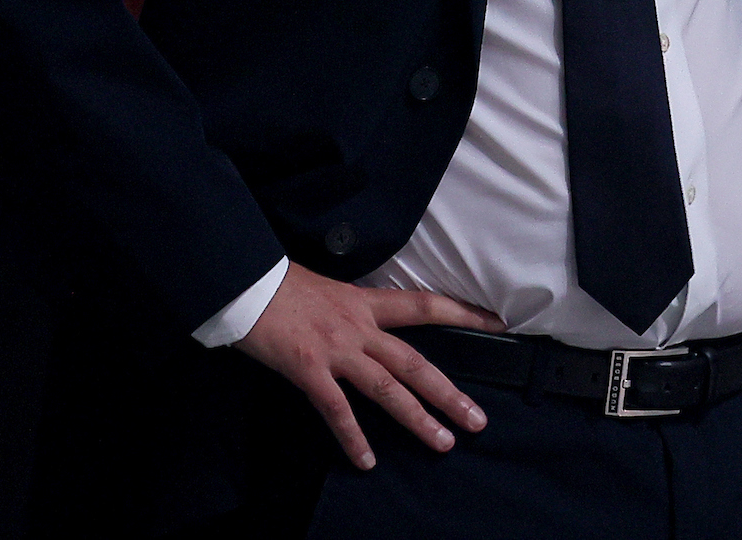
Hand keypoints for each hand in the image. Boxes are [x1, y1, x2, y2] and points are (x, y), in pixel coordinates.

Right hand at [236, 266, 504, 470]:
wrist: (245, 281)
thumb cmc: (282, 285)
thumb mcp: (329, 289)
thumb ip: (353, 311)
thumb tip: (368, 330)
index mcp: (365, 303)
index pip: (424, 305)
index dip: (462, 313)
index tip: (496, 322)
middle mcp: (358, 327)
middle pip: (415, 362)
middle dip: (448, 393)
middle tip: (477, 419)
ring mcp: (336, 350)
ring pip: (387, 388)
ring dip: (417, 418)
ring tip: (442, 442)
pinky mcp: (309, 369)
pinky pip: (337, 410)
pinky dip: (352, 437)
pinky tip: (366, 460)